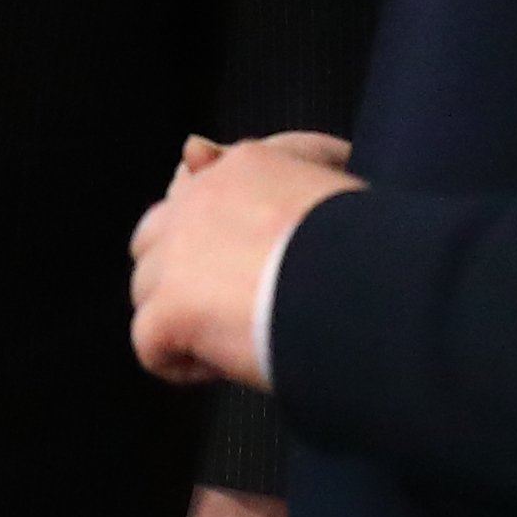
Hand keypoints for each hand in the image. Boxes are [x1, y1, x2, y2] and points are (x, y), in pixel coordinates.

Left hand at [128, 130, 359, 390]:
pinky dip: (181, 363)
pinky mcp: (169, 309)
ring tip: (231, 334)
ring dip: (179, 314)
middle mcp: (198, 199)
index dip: (213, 227)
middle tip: (229, 299)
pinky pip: (149, 344)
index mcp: (245, 165)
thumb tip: (200, 149)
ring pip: (147, 288)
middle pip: (156, 234)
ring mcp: (176, 255)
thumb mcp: (331, 176)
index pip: (198, 182)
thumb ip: (286, 158)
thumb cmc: (369, 241)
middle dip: (180, 267)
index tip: (245, 254)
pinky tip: (224, 367)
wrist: (366, 284)